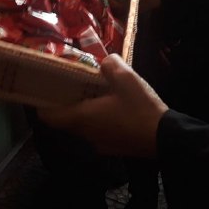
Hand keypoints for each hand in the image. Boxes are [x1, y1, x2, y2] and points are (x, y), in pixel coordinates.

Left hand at [38, 55, 167, 156]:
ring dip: (83, 109)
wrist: (166, 139)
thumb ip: (109, 64)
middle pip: (65, 120)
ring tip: (93, 90)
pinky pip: (97, 130)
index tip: (45, 87)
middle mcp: (86, 134)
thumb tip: (104, 62)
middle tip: (71, 82)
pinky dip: (97, 118)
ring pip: (82, 125)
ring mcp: (99, 143)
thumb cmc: (140, 108)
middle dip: (65, 101)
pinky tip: (112, 104)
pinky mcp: (113, 147)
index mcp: (83, 118)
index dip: (43, 102)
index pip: (48, 116)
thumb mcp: (126, 77)